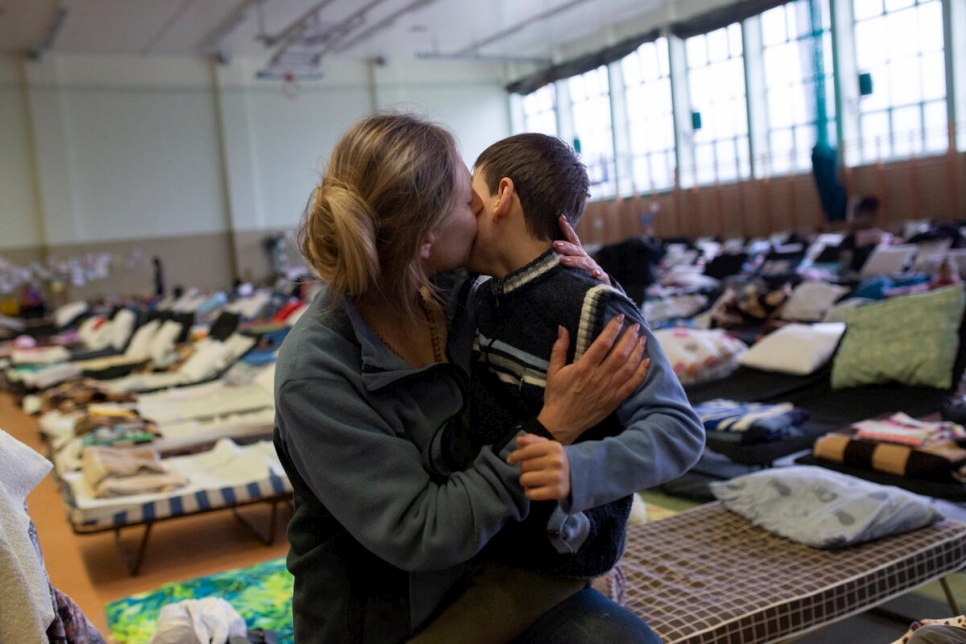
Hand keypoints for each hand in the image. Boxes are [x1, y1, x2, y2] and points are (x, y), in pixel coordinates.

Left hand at [507, 434, 570, 500]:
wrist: (577, 474)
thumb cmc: (557, 458)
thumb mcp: (548, 446)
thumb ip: (533, 440)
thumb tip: (518, 440)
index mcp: (554, 447)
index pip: (527, 451)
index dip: (515, 455)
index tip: (510, 460)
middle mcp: (556, 462)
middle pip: (524, 466)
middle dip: (523, 468)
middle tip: (530, 470)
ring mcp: (556, 477)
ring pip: (525, 480)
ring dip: (525, 481)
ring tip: (531, 479)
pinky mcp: (556, 492)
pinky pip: (531, 494)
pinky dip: (528, 492)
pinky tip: (533, 489)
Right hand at [537, 315, 650, 444]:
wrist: (562, 423)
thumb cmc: (557, 396)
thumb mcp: (553, 371)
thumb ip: (559, 349)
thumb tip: (562, 328)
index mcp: (583, 368)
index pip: (603, 343)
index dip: (613, 329)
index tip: (620, 318)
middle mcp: (599, 377)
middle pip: (620, 353)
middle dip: (630, 337)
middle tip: (636, 326)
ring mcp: (609, 389)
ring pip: (629, 367)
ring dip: (638, 351)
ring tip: (643, 339)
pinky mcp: (615, 400)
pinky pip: (632, 385)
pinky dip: (641, 372)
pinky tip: (647, 362)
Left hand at [554, 215, 610, 284]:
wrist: (601, 287)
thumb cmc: (581, 274)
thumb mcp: (572, 264)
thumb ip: (561, 256)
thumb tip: (545, 247)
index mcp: (578, 254)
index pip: (573, 239)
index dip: (567, 228)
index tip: (560, 218)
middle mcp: (586, 259)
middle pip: (576, 250)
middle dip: (566, 247)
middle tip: (555, 244)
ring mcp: (594, 268)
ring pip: (585, 263)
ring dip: (575, 261)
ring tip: (563, 261)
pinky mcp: (602, 280)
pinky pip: (600, 277)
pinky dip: (598, 275)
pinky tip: (594, 275)